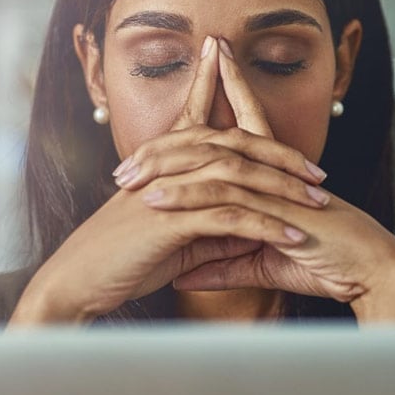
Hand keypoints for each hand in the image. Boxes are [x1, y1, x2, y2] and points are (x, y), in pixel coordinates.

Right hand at [10, 37, 329, 325]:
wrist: (75, 284)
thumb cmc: (120, 262)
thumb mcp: (174, 239)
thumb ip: (211, 225)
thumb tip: (252, 224)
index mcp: (164, 162)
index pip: (207, 124)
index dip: (239, 111)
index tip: (293, 139)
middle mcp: (167, 165)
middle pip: (236, 143)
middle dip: (282, 156)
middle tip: (318, 172)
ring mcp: (168, 188)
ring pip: (238, 175)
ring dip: (284, 190)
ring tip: (319, 204)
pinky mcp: (170, 219)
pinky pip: (230, 216)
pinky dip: (267, 225)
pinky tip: (294, 236)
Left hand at [119, 37, 394, 321]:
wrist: (371, 271)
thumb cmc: (328, 264)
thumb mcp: (263, 264)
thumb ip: (223, 265)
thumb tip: (183, 273)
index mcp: (277, 176)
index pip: (246, 127)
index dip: (226, 97)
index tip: (202, 73)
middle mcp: (275, 173)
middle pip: (218, 139)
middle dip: (173, 138)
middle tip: (130, 153)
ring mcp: (277, 188)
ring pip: (213, 166)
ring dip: (167, 169)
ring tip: (127, 178)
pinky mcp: (278, 211)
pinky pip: (226, 199)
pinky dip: (189, 199)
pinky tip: (156, 201)